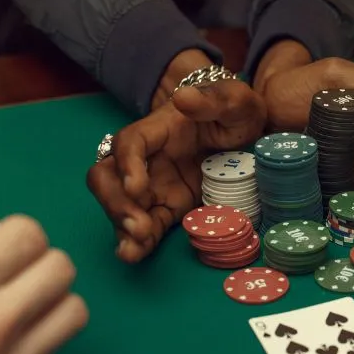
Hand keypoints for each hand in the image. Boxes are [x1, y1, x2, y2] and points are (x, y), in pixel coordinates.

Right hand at [87, 79, 265, 262]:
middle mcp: (147, 158)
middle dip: (115, 202)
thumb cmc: (235, 110)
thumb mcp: (234, 100)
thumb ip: (213, 99)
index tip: (137, 186)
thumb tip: (184, 98)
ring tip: (133, 248)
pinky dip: (138, 241)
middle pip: (108, 176)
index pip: (129, 142)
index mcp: (159, 128)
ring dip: (122, 226)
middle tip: (139, 225)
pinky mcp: (168, 206)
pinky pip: (146, 224)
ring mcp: (154, 184)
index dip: (127, 164)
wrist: (246, 131)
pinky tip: (134, 255)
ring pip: (120, 204)